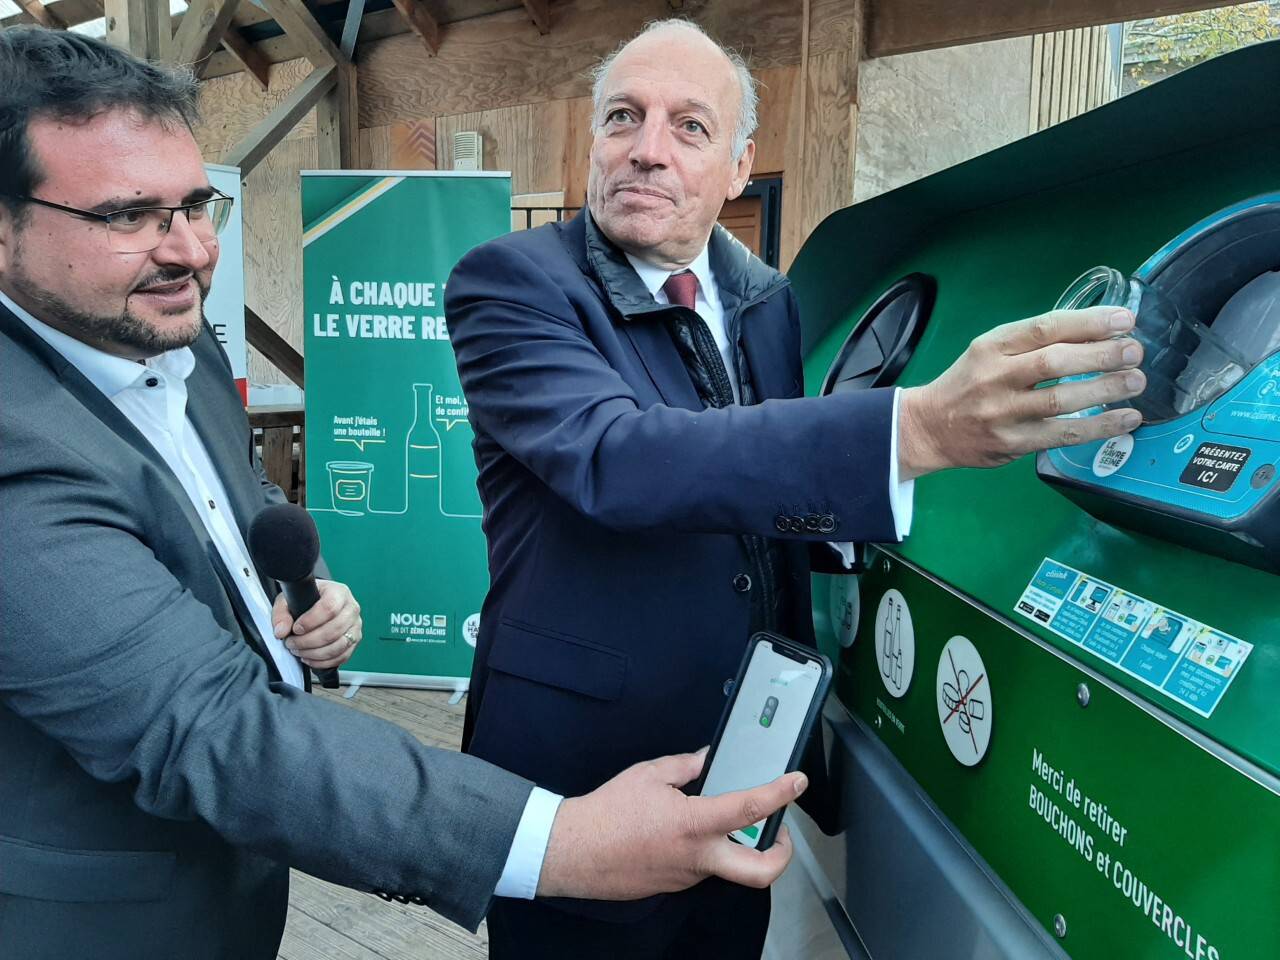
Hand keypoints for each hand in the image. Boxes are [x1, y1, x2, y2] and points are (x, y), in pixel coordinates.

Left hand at [272, 579, 361, 669]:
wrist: (318, 603)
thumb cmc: (306, 599)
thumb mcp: (288, 600)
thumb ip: (281, 614)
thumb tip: (281, 631)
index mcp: (338, 592)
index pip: (329, 607)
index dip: (311, 621)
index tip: (296, 628)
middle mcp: (351, 608)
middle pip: (334, 629)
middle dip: (308, 641)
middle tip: (291, 643)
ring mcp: (355, 626)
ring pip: (339, 646)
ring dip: (315, 653)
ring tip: (298, 651)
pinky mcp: (354, 641)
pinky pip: (342, 656)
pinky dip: (323, 662)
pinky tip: (309, 658)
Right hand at [535, 748, 804, 899]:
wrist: (573, 852)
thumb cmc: (606, 814)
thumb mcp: (649, 774)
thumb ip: (686, 766)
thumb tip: (707, 760)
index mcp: (695, 824)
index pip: (751, 808)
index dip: (780, 793)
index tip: (796, 783)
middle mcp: (698, 856)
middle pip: (760, 872)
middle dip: (781, 855)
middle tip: (781, 833)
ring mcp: (687, 876)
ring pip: (727, 867)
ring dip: (734, 846)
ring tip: (724, 821)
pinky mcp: (673, 885)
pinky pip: (700, 868)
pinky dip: (704, 849)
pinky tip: (685, 832)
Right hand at [898, 306, 1146, 478]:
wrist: (928, 427)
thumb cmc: (968, 384)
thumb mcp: (989, 352)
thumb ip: (1031, 344)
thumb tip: (1096, 334)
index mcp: (992, 346)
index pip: (1045, 328)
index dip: (1089, 322)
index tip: (1124, 320)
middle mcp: (996, 377)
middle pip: (1055, 362)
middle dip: (1102, 354)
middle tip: (1135, 351)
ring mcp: (1003, 413)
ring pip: (1062, 399)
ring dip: (1106, 389)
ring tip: (1136, 381)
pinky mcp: (1012, 443)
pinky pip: (1063, 434)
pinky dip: (1099, 426)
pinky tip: (1126, 418)